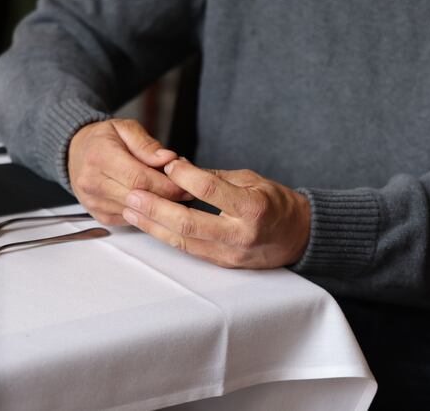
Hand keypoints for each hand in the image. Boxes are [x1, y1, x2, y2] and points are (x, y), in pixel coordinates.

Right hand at [68, 119, 188, 224]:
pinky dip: (147, 213)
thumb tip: (168, 158)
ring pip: (136, 212)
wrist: (75, 152)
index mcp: (100, 156)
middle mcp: (92, 182)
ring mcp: (93, 202)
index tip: (186, 183)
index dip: (167, 184)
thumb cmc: (103, 139)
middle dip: (168, 198)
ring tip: (174, 196)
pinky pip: (131, 220)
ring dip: (160, 207)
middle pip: (140, 198)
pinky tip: (156, 203)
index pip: (140, 178)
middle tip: (187, 192)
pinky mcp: (99, 215)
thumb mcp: (125, 128)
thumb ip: (147, 144)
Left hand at [122, 158, 310, 268]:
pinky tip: (151, 226)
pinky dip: (167, 237)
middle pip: (188, 223)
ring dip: (153, 226)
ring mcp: (231, 253)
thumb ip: (216, 177)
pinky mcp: (223, 264)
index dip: (185, 176)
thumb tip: (180, 168)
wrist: (298, 237)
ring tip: (131, 211)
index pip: (210, 190)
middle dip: (156, 208)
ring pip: (183, 241)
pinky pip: (190, 250)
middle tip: (132, 195)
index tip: (169, 165)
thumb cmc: (276, 204)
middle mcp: (240, 234)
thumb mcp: (253, 180)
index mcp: (252, 208)